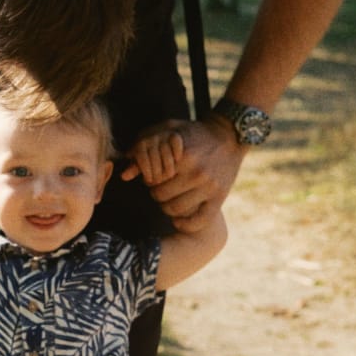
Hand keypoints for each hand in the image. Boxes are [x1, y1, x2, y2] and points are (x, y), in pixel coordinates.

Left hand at [121, 118, 243, 233]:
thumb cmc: (194, 132)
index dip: (149, 179)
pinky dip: (185, 224)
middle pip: (161, 196)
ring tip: (172, 198)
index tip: (155, 175)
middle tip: (163, 188)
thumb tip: (125, 174)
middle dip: (157, 193)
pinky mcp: (219, 197)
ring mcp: (209, 187)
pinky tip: (179, 220)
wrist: (229, 136)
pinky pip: (198, 221)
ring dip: (169, 208)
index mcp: (183, 156)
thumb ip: (144, 147)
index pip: (152, 179)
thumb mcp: (168, 130)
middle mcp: (197, 172)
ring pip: (175, 210)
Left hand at [125, 127, 183, 185]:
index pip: (142, 157)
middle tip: (159, 180)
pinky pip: (176, 143)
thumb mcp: (140, 159)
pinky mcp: (175, 135)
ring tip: (169, 175)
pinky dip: (176, 152)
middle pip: (154, 156)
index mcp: (140, 143)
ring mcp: (163, 135)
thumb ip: (134, 168)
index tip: (149, 181)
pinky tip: (176, 161)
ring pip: (166, 152)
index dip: (146, 170)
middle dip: (157, 171)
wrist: (165, 134)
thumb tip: (123, 177)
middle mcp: (150, 137)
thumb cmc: (150, 152)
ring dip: (168, 165)